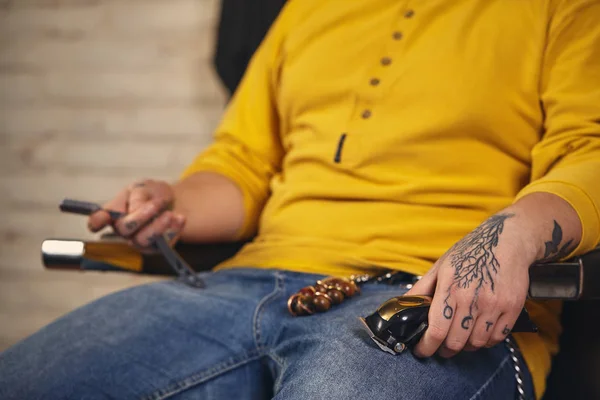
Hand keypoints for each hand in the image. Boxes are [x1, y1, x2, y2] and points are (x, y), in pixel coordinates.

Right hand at [87, 179, 185, 251]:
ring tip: (170, 214)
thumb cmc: (151, 193)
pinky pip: (163, 243)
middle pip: (124, 229)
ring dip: (157, 227)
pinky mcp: (156, 247)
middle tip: (155, 204)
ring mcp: (139, 241)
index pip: (97, 221)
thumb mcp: (143, 187)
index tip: (102, 218)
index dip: (96, 221)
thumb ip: (136, 197)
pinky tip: (180, 218)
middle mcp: (123, 230)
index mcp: (113, 213)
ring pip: (143, 240)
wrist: (172, 201)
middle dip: (140, 217)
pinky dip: (174, 230)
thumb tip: (134, 210)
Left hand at [405, 212, 535, 357]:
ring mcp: (494, 305)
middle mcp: (472, 299)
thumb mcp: (441, 266)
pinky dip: (485, 342)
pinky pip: (496, 338)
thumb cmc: (470, 252)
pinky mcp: (512, 308)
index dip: (426, 346)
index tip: (421, 351)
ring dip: (465, 346)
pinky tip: (478, 333)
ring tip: (459, 339)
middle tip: (440, 347)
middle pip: (455, 342)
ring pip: (476, 343)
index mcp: (450, 288)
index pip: (436, 329)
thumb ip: (421, 288)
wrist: (506, 240)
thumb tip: (403, 304)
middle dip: (444, 349)